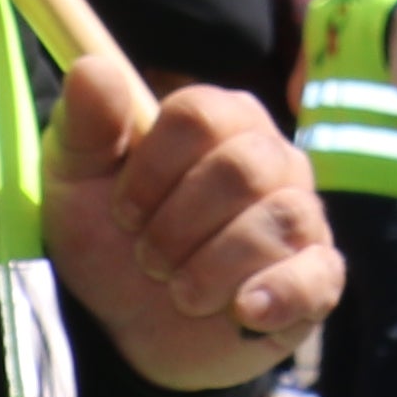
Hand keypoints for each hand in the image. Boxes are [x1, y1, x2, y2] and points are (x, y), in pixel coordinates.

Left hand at [38, 58, 335, 394]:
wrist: (126, 328)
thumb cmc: (108, 236)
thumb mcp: (76, 180)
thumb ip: (85, 123)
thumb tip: (93, 68)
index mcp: (220, 120)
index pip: (201, 116)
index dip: (153, 168)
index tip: (123, 211)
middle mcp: (271, 158)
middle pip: (244, 167)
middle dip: (179, 224)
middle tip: (148, 260)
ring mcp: (300, 217)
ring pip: (281, 219)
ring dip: (214, 265)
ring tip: (181, 293)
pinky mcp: (314, 280)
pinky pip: (319, 275)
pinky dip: (279, 294)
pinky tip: (241, 310)